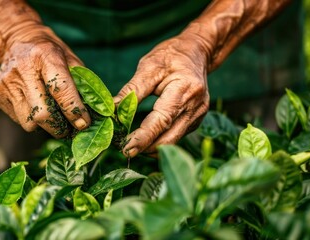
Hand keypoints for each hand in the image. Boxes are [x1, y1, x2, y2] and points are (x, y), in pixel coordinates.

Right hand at [0, 25, 90, 136]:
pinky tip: (38, 108)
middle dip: (60, 127)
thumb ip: (82, 84)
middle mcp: (23, 70)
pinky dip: (33, 121)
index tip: (84, 123)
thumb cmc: (50, 52)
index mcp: (44, 56)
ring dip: (46, 126)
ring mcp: (7, 83)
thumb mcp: (70, 59)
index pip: (61, 90)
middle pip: (43, 113)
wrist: (17, 40)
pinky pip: (20, 120)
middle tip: (69, 129)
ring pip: (30, 123)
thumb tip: (95, 111)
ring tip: (53, 116)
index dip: (74, 110)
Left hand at [114, 34, 209, 157]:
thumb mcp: (148, 66)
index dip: (143, 137)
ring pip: (172, 142)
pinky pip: (175, 136)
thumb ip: (132, 90)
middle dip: (146, 148)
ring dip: (152, 147)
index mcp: (184, 90)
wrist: (196, 52)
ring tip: (132, 143)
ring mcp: (197, 116)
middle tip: (123, 149)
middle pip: (169, 138)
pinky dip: (159, 140)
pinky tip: (146, 136)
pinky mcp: (195, 121)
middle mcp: (195, 107)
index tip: (126, 148)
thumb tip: (112, 110)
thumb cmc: (170, 56)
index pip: (161, 120)